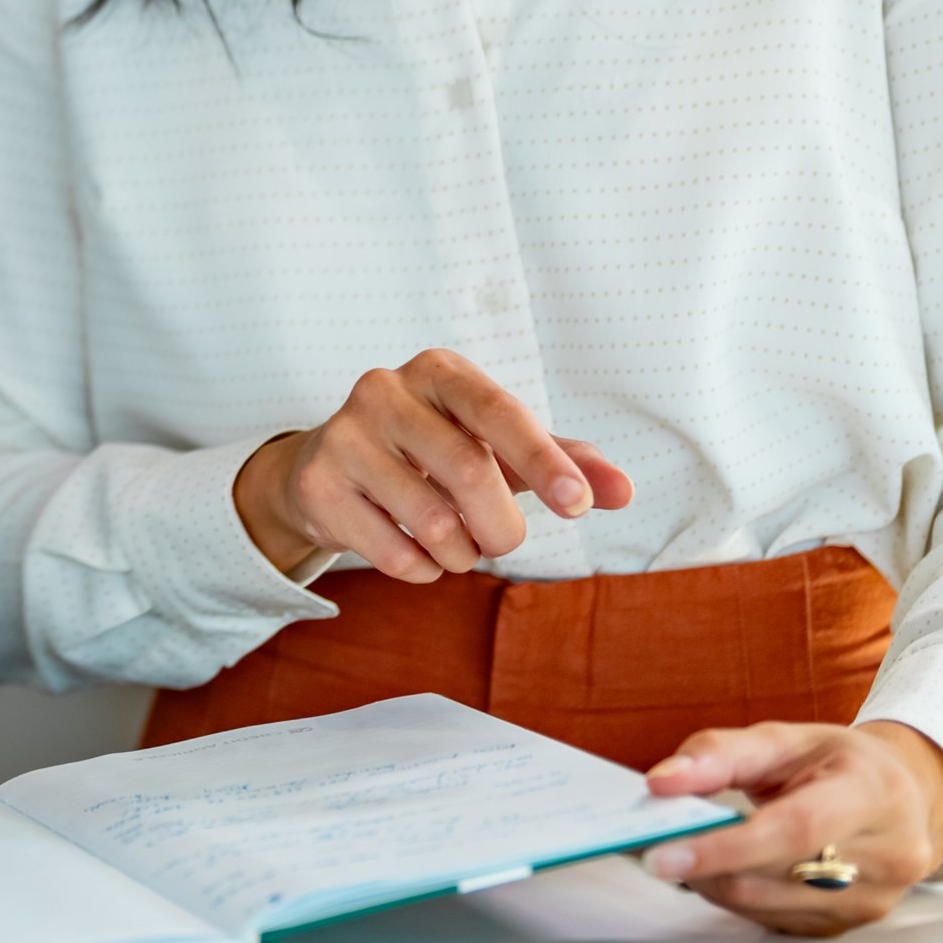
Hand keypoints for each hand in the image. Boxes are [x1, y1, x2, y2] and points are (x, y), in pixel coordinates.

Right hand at [233, 348, 633, 580]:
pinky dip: (424, 571)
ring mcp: (344, 436)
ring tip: (458, 547)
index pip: (499, 411)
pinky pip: (393, 553)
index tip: (577, 506)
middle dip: (502, 528)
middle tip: (502, 542)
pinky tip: (419, 554)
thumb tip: (624, 491)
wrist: (327, 468)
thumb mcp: (498, 447)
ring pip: (432, 522)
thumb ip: (564, 462)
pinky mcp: (318, 485)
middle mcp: (384, 390)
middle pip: (469, 472)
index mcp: (439, 371)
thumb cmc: (432, 451)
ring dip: (463, 555)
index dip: (543, 460)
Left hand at [637, 720, 942, 935]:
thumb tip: (662, 782)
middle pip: (774, 876)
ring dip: (714, 883)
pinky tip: (725, 871)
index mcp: (873, 795)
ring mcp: (873, 900)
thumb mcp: (787, 738)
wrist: (905, 799)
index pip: (795, 830)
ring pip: (767, 906)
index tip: (662, 855)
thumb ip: (720, 754)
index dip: (724, 847)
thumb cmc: (840, 764)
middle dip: (704, 865)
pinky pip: (775, 921)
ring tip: (687, 853)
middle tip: (654, 847)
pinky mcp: (851, 926)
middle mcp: (887, 855)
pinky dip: (738, 897)